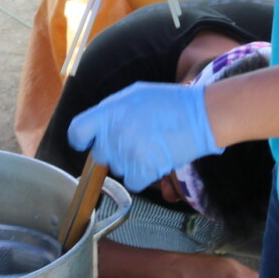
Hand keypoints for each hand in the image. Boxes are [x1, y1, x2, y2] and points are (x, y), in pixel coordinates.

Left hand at [69, 81, 221, 192]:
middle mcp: (113, 134)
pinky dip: (143, 177)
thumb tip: (101, 126)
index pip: (77, 132)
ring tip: (151, 147)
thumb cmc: (170, 102)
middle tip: (135, 142)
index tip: (87, 143)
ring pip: (118, 169)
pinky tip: (156, 161)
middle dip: (113, 151)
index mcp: (108, 112)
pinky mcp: (143, 170)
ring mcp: (127, 153)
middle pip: (99, 154)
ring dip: (131, 163)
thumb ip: (112, 111)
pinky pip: (132, 182)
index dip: (81, 140)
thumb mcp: (134, 95)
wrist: (201, 115)